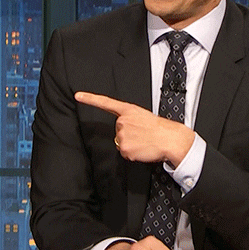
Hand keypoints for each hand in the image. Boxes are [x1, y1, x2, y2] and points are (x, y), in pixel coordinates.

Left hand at [75, 92, 194, 166]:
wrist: (170, 138)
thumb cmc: (160, 129)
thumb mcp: (144, 117)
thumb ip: (131, 121)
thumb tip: (126, 133)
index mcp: (128, 110)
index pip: (106, 103)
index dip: (90, 99)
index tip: (78, 95)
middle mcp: (122, 121)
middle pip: (118, 131)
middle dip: (129, 135)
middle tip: (143, 135)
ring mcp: (122, 135)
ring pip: (121, 143)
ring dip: (131, 145)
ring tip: (145, 141)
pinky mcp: (124, 148)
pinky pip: (125, 153)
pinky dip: (133, 153)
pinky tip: (143, 149)